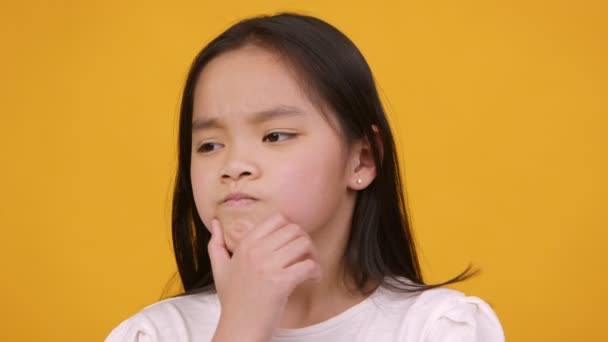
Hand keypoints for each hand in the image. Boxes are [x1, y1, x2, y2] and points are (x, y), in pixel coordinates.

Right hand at [209, 213, 321, 341]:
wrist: (239, 327)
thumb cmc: (233, 300)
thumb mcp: (219, 269)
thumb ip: (216, 244)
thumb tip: (216, 222)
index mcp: (245, 245)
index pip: (277, 219)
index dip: (291, 228)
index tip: (292, 244)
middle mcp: (256, 252)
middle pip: (295, 230)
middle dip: (305, 241)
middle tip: (306, 256)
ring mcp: (268, 266)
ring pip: (304, 244)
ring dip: (313, 255)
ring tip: (310, 268)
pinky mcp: (281, 283)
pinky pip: (309, 265)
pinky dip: (316, 271)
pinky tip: (312, 279)